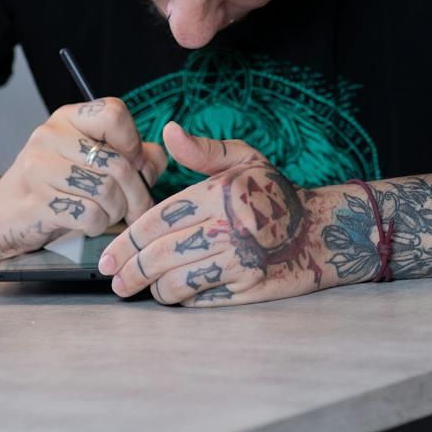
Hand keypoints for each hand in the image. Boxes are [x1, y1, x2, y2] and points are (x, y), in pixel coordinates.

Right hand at [0, 97, 167, 262]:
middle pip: (118, 163)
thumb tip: (154, 162)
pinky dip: (97, 226)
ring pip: (107, 192)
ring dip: (116, 212)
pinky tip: (87, 224)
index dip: (132, 142)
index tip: (131, 162)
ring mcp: (39, 167)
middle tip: (136, 209)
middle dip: (136, 194)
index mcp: (67, 119)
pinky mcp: (36, 200)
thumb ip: (131, 157)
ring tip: (107, 215)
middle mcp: (50, 136)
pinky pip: (89, 215)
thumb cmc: (54, 188)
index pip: (113, 113)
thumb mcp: (90, 163)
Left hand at [99, 122, 328, 305]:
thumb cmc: (276, 193)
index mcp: (219, 194)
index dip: (126, 242)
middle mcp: (227, 228)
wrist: (324, 231)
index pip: (157, 222)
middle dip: (130, 273)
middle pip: (160, 257)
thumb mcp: (244, 160)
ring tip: (147, 287)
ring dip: (154, 289)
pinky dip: (183, 299)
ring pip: (175, 284)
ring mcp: (238, 262)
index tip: (108, 258)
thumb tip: (167, 131)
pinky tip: (177, 292)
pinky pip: (200, 300)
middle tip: (116, 282)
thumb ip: (202, 150)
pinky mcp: (248, 289)